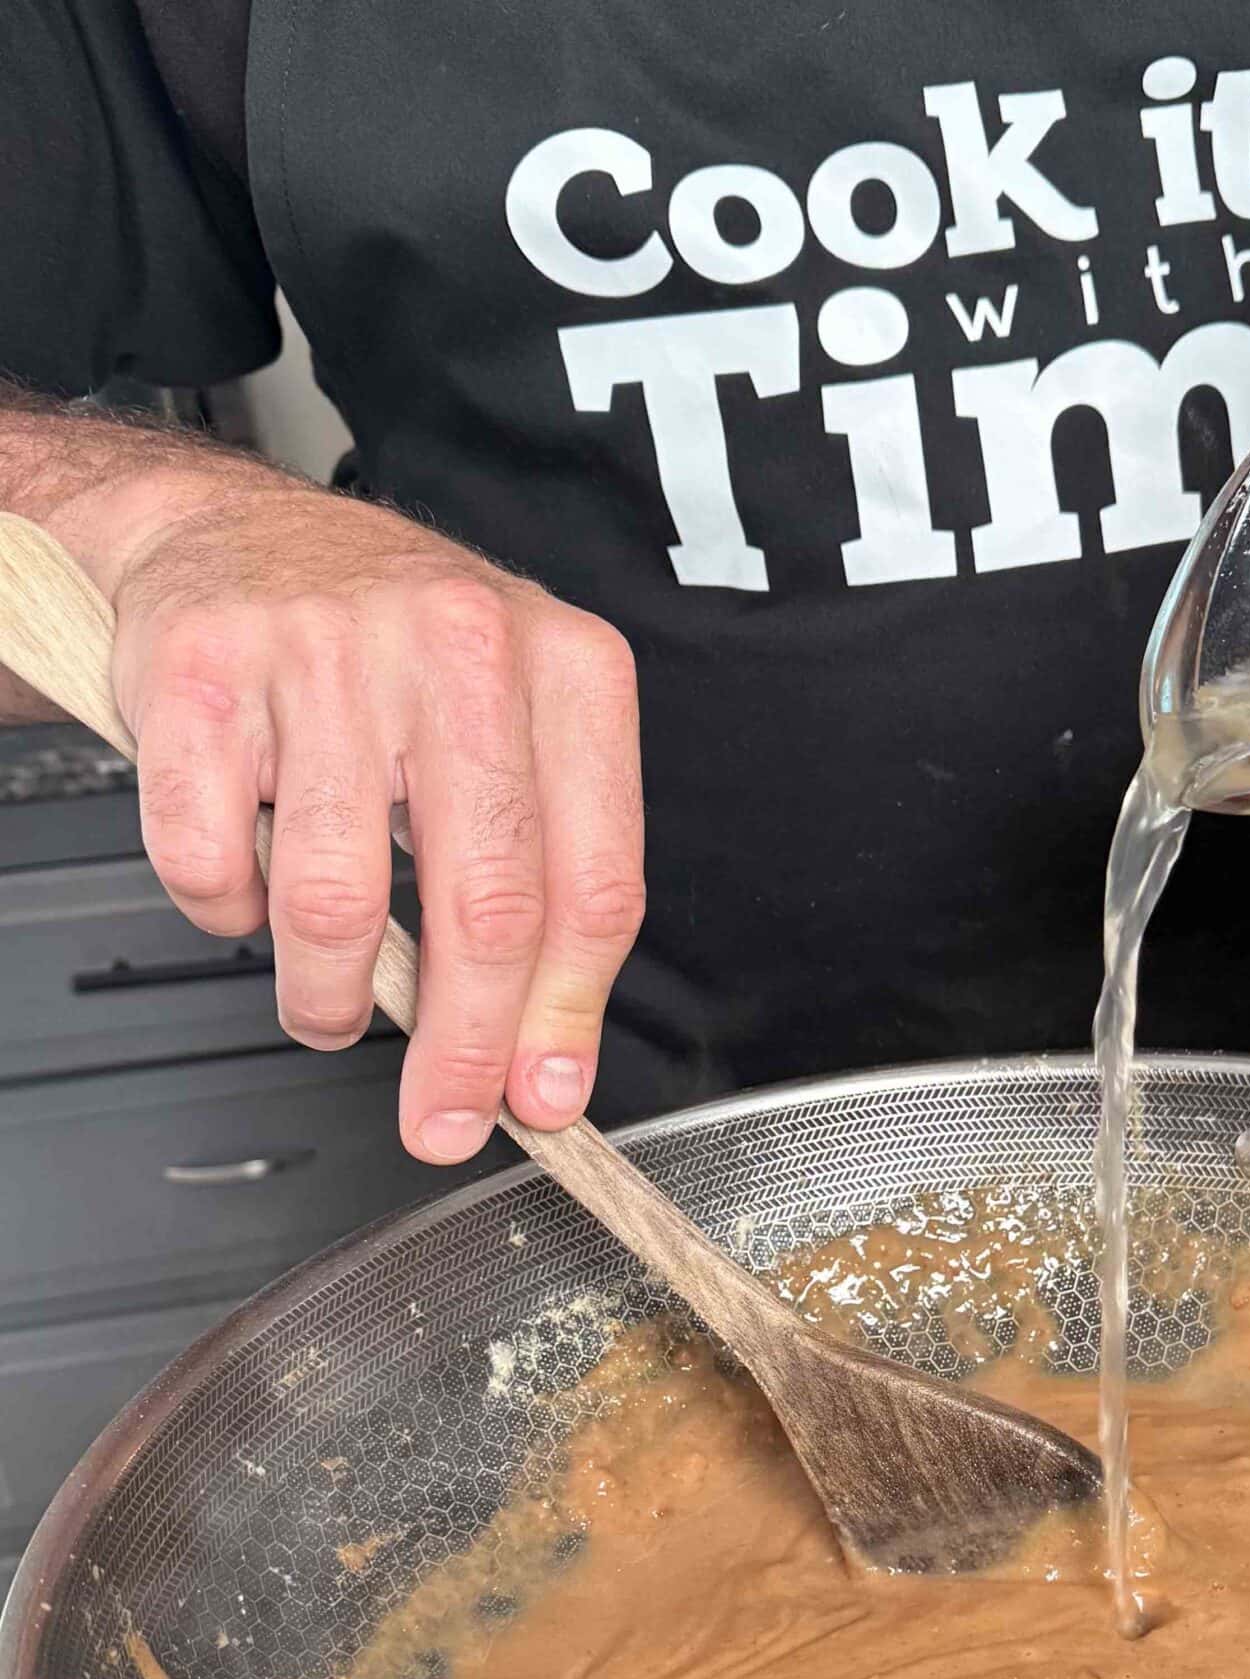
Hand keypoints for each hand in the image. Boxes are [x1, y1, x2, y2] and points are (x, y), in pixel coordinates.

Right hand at [85, 465, 643, 1163]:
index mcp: (567, 667)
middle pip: (486, 908)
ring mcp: (326, 650)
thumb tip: (539, 1063)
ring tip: (326, 1006)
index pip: (592, 882)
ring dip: (327, 995)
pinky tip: (248, 892)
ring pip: (338, 902)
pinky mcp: (203, 669)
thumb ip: (538, 886)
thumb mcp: (509, 733)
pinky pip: (213, 861)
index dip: (566, 1016)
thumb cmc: (389, 654)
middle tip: (442, 1119)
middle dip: (463, 1047)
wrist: (230, 533)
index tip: (542, 1098)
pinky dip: (225, 913)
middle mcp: (461, 643)